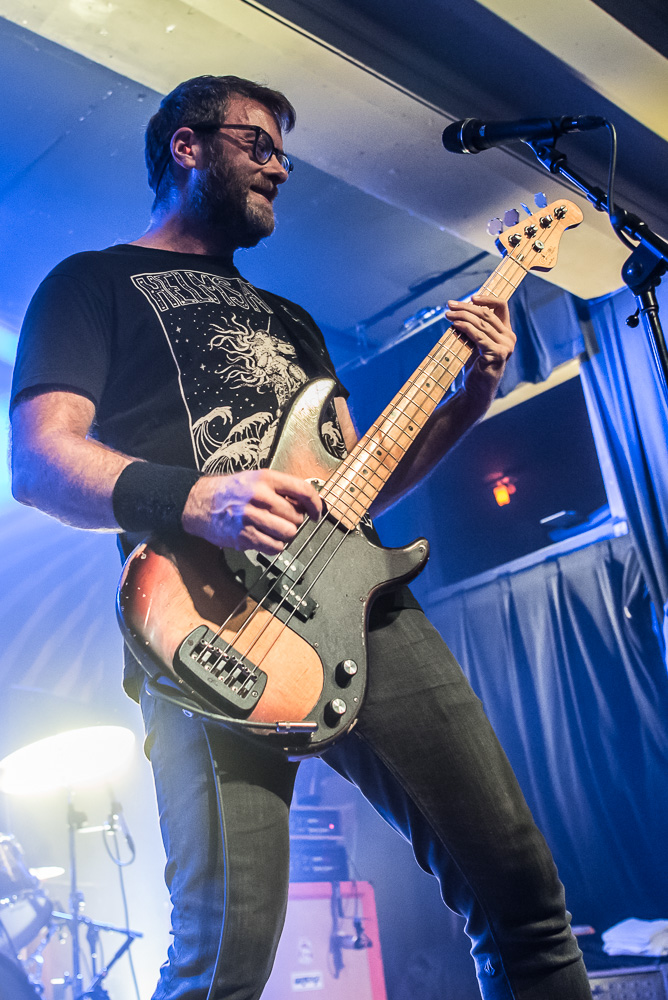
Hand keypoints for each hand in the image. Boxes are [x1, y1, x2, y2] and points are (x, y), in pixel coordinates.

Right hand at [181, 469, 321, 553]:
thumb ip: (281, 489)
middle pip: (297, 516)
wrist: (200, 503)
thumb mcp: (256, 479)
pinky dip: (275, 546)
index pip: (303, 490)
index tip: (317, 513)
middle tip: (283, 519)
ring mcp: (251, 518)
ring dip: (286, 535)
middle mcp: (260, 497)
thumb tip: (307, 503)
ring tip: (275, 529)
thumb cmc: (231, 491)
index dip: (316, 504)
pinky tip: (266, 538)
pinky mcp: (244, 537)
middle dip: (294, 521)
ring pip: (289, 533)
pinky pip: (275, 547)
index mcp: (265, 479)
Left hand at [446, 294, 515, 397]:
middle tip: (449, 304)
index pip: (502, 306)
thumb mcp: (475, 342)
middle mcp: (509, 337)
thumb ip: (473, 327)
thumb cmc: (473, 366)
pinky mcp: (497, 354)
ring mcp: (505, 346)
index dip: (487, 298)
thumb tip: (457, 309)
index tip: (471, 297)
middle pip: (487, 313)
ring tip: (447, 314)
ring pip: (481, 323)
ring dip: (462, 316)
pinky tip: (454, 324)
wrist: (474, 390)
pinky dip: (465, 328)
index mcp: (506, 332)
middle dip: (466, 307)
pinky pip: (478, 335)